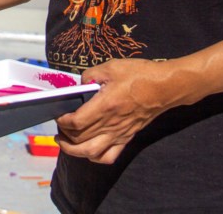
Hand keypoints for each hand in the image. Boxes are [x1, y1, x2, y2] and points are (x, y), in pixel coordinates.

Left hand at [55, 58, 180, 163]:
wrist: (165, 87)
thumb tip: (80, 85)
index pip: (76, 122)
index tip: (58, 113)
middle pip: (79, 139)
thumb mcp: (111, 67)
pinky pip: (109, 156)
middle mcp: (110, 124)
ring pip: (91, 153)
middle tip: (59, 126)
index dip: (62, 120)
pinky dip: (95, 157)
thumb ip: (90, 75)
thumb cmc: (140, 75)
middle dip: (64, 134)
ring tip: (66, 142)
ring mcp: (119, 133)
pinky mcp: (127, 137)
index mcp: (105, 106)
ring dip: (74, 151)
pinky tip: (89, 150)